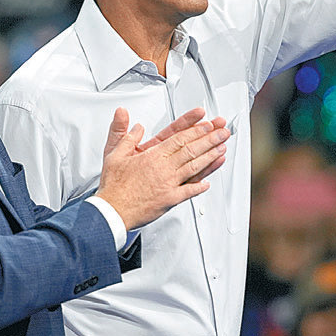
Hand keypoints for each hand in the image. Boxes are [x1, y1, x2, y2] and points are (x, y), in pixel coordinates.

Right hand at [96, 108, 229, 229]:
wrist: (112, 211)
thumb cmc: (114, 186)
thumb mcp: (114, 155)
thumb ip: (125, 136)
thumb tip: (134, 124)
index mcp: (152, 156)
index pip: (179, 139)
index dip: (196, 130)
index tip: (207, 125)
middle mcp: (163, 169)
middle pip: (191, 150)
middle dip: (210, 140)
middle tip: (222, 133)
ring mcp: (168, 184)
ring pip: (194, 168)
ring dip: (210, 158)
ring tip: (222, 150)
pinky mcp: (169, 200)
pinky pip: (189, 192)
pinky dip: (199, 187)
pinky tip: (208, 183)